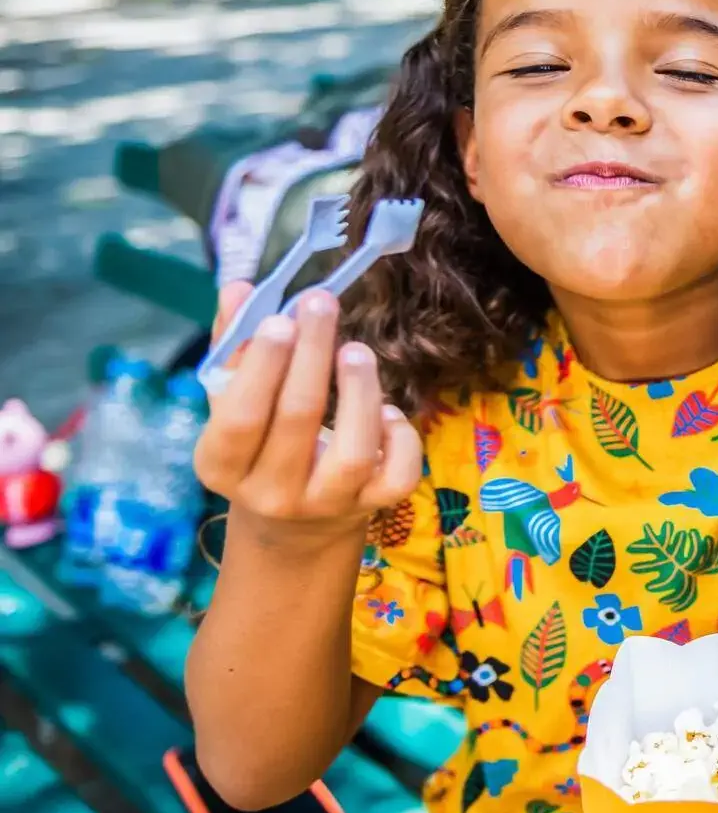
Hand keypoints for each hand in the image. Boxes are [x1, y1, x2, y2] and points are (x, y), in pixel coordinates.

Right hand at [193, 283, 419, 550]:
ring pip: (351, 452)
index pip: (240, 418)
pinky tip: (389, 411)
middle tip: (322, 304)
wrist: (293, 524)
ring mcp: (323, 504)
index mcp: (222, 465)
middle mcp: (270, 493)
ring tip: (356, 351)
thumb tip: (239, 287)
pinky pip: (396, 476)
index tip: (282, 318)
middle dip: (312, 354)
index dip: (262, 367)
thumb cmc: (260, 443)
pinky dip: (401, 439)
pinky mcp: (370, 507)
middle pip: (296, 420)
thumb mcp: (235, 402)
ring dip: (360, 391)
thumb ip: (233, 345)